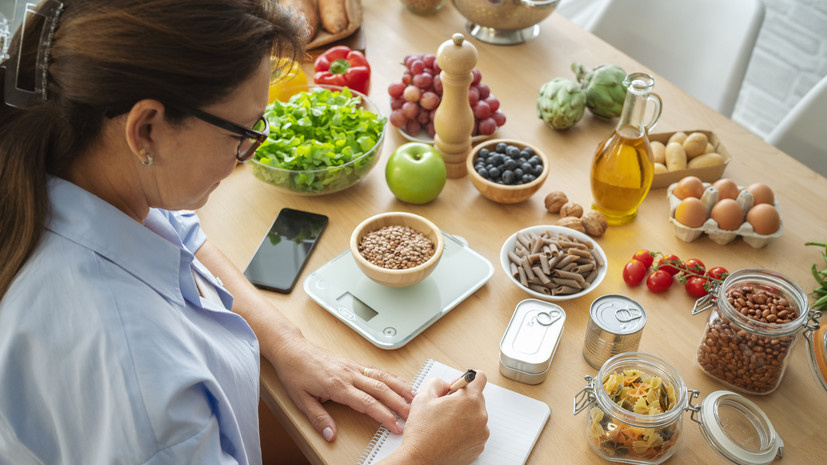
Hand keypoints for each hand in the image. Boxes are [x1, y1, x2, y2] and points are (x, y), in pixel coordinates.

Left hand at [269, 335, 414, 440]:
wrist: (292, 349)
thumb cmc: (295, 373)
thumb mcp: (300, 400)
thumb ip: (318, 418)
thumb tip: (330, 434)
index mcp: (338, 385)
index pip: (367, 403)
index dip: (384, 415)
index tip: (395, 426)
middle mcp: (349, 374)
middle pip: (381, 389)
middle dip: (399, 403)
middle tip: (413, 415)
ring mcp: (353, 366)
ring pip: (383, 377)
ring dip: (401, 387)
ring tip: (415, 398)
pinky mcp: (353, 363)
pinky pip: (377, 370)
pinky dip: (392, 377)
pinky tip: (400, 382)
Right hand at [392, 372, 488, 464]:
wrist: (420, 460)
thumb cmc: (421, 432)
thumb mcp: (423, 396)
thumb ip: (437, 383)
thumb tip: (446, 385)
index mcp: (469, 401)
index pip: (479, 377)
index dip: (466, 379)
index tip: (458, 386)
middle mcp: (480, 416)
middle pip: (477, 397)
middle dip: (462, 399)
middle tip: (445, 407)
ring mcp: (481, 433)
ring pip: (476, 415)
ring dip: (465, 415)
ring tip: (445, 423)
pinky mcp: (479, 446)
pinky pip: (476, 431)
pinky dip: (466, 430)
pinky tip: (450, 434)